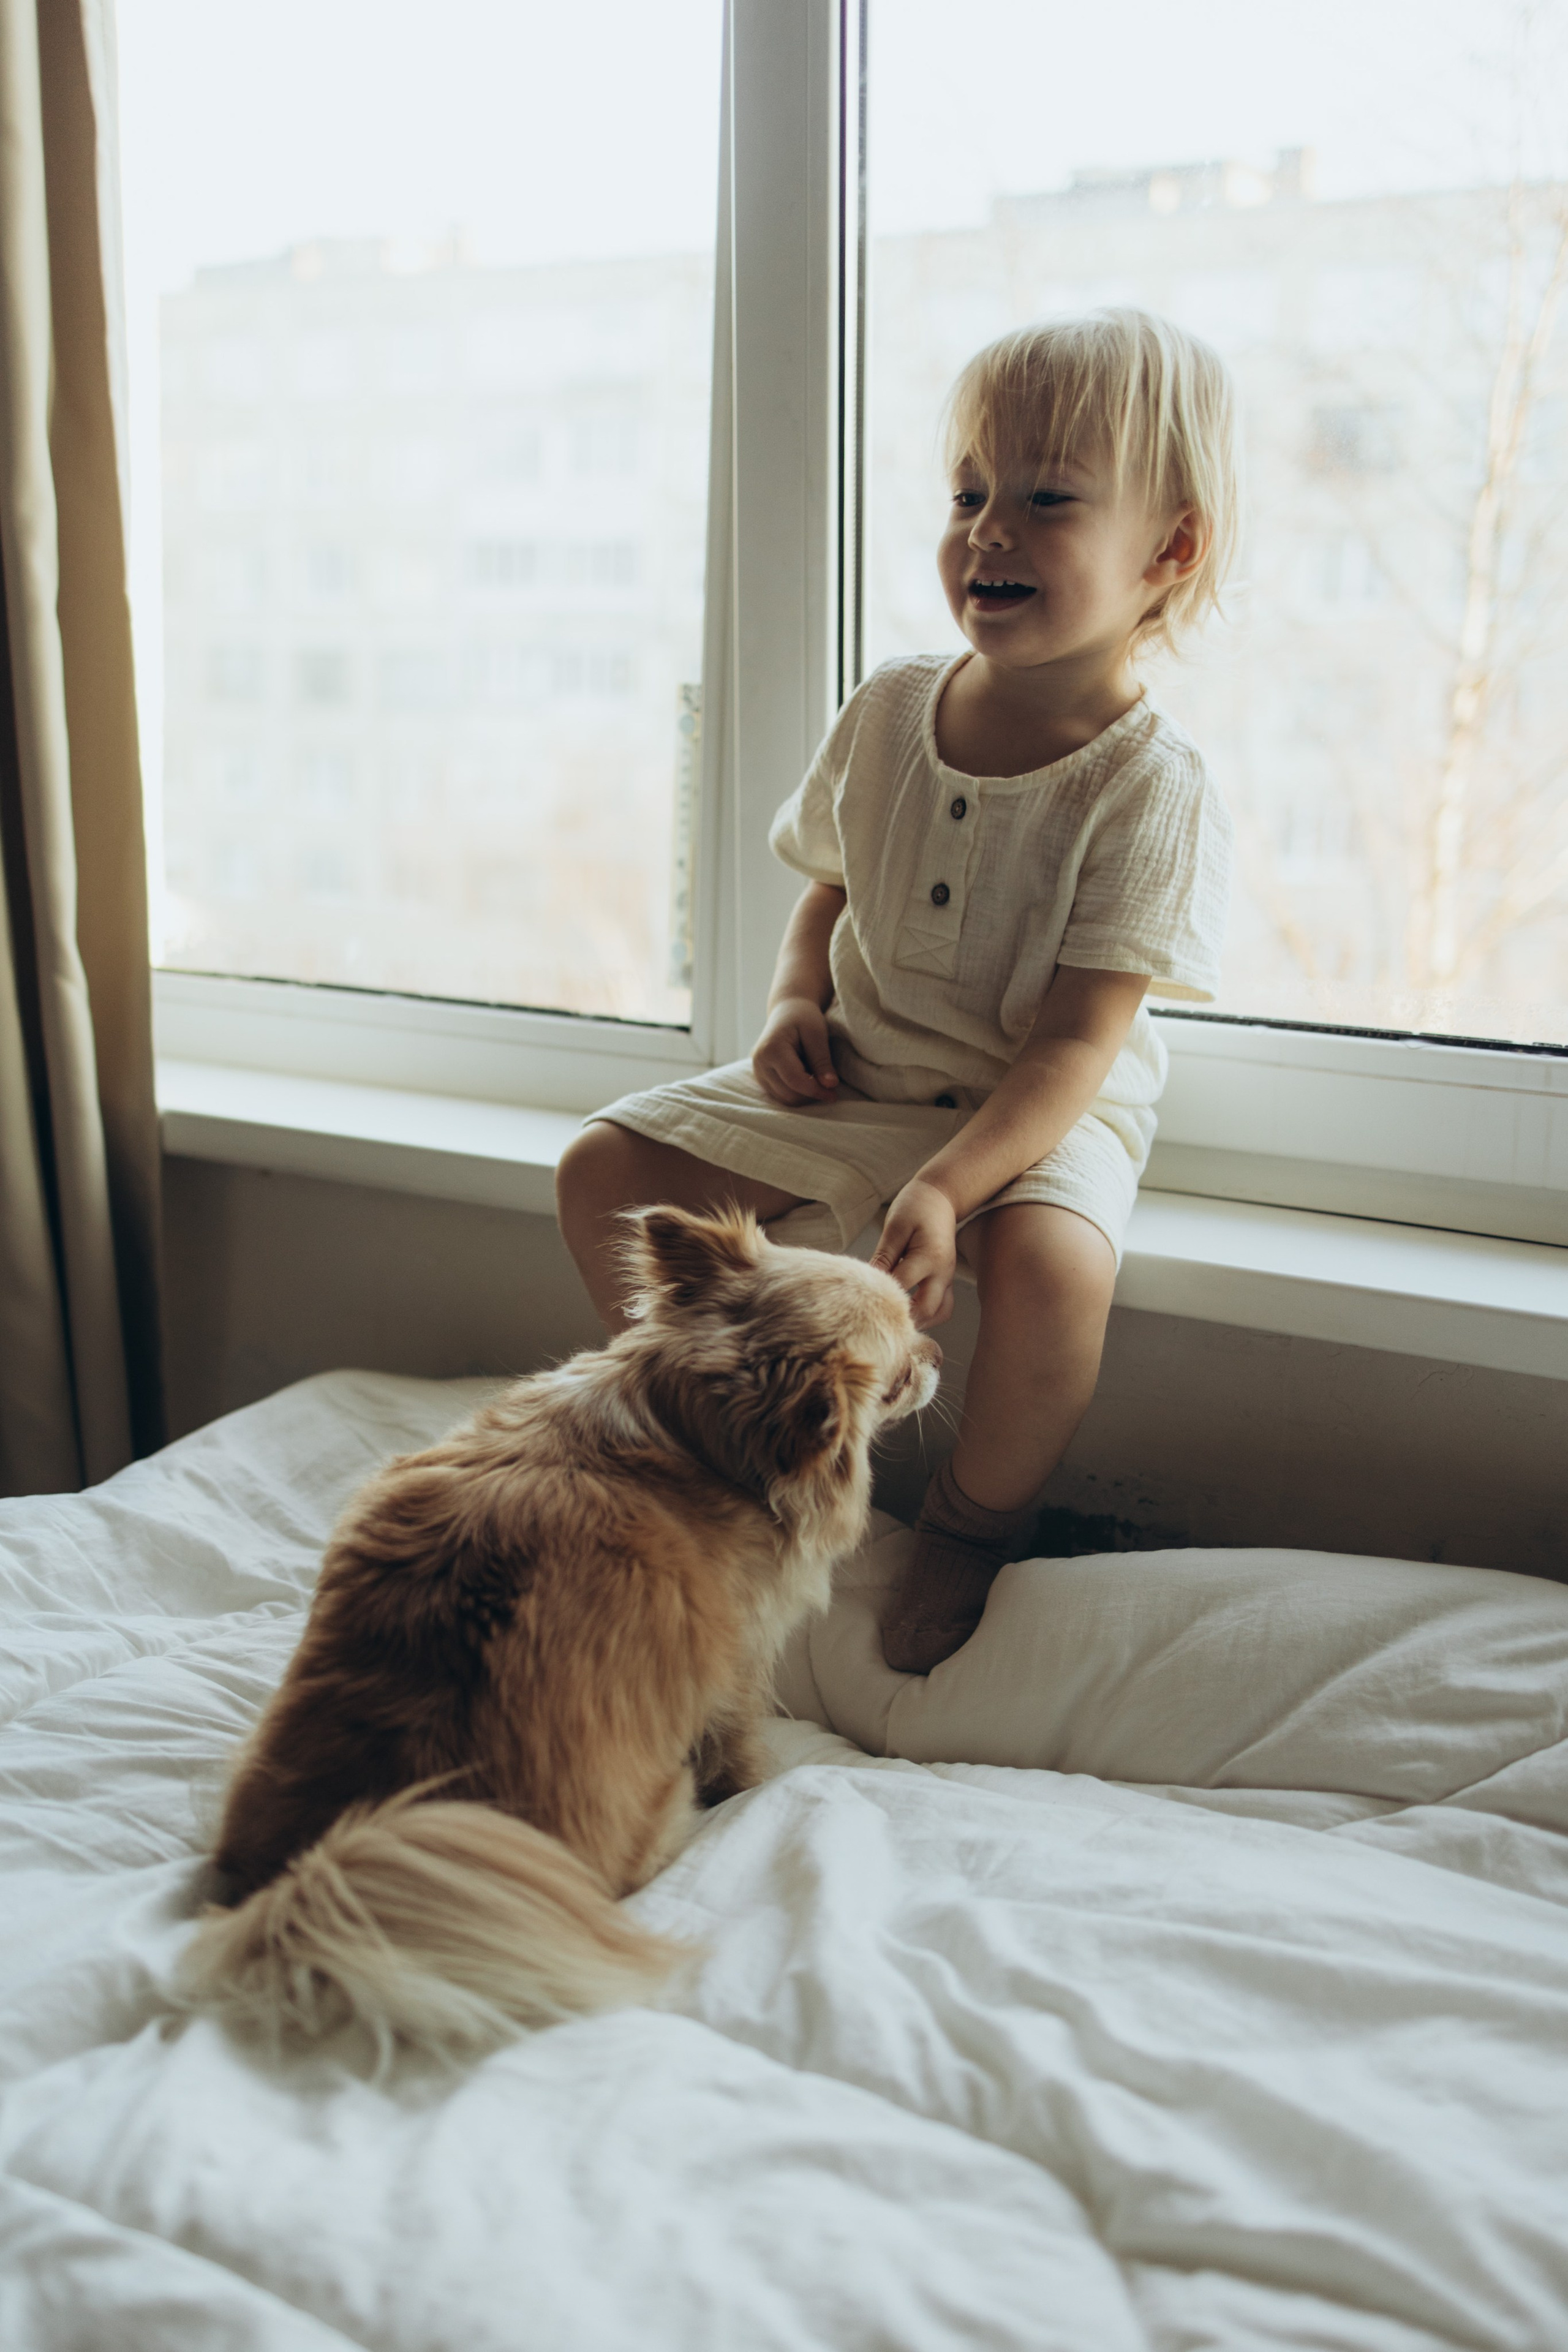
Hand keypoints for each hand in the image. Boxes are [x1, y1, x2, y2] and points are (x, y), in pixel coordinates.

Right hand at [751, 997, 840, 1104]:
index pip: (795, 1081)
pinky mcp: (761, 1078)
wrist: (787, 1011)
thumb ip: (822, 1060)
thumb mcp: (816, 1033)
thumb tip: (830, 1085)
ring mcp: (758, 1072)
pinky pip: (781, 1096)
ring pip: (785, 1099)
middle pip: (789, 1094)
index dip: (816, 1091)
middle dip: (811, 1094)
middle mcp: (760, 1063)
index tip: (834, 1093)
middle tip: (830, 1087)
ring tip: (817, 1077)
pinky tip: (807, 1078)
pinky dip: (797, 1093)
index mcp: (771, 1050)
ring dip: (805, 1095)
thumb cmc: (803, 1018)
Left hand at [871, 1179, 956, 1327]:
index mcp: (929, 1257)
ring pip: (940, 1314)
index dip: (882, 1295)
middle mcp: (943, 1272)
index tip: (861, 1298)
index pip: (902, 1286)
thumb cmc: (916, 1206)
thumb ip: (884, 1256)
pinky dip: (928, 1314)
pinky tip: (908, 1311)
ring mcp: (948, 1278)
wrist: (941, 1196)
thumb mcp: (896, 1226)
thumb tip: (869, 1282)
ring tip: (895, 1319)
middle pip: (926, 1310)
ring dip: (920, 1321)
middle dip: (903, 1318)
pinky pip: (943, 1306)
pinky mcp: (946, 1279)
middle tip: (878, 1319)